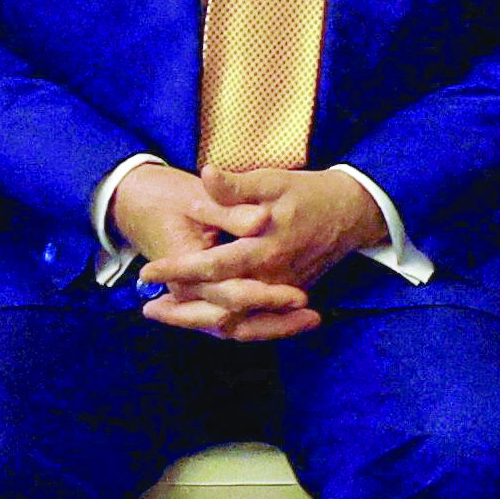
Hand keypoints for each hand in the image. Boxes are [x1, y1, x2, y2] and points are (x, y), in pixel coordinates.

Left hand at [136, 165, 382, 340]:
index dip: (178, 269)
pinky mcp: (288, 297)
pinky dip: (227, 324)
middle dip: (182, 311)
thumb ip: (238, 186)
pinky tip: (201, 320)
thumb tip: (206, 174)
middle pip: (220, 307)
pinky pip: (254, 321)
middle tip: (148, 308)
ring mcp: (281, 292)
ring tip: (166, 315)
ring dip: (200, 322)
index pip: (212, 266)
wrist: (351, 214)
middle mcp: (272, 278)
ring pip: (237, 321)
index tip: (147, 271)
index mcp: (265, 249)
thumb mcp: (273, 182)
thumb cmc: (308, 194)